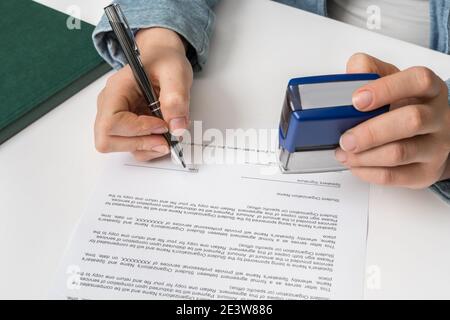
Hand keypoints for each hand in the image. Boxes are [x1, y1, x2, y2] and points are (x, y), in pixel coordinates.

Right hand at [95, 28, 192, 160]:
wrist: (163, 58)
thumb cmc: (164, 61)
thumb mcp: (176, 73)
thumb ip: (176, 98)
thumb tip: (177, 127)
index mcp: (116, 89)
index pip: (111, 122)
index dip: (137, 130)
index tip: (162, 125)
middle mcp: (110, 105)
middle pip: (106, 140)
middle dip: (138, 144)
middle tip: (164, 139)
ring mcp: (116, 117)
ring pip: (118, 147)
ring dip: (145, 147)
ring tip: (166, 137)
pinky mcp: (126, 127)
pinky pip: (131, 147)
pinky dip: (148, 148)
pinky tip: (162, 137)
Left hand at [335, 53, 449, 187]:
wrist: (430, 138)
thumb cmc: (405, 107)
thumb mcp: (390, 82)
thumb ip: (370, 71)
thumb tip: (353, 71)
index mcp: (430, 90)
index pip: (417, 81)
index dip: (386, 89)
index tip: (357, 99)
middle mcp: (438, 117)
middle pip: (411, 121)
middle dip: (370, 132)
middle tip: (345, 138)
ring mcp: (436, 147)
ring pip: (400, 153)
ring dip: (364, 156)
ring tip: (344, 152)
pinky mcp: (426, 172)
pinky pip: (395, 176)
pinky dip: (368, 172)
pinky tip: (355, 165)